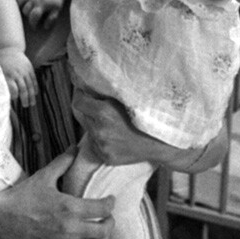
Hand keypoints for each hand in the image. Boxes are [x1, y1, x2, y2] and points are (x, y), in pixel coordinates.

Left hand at [0, 47, 37, 108]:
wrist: (9, 49)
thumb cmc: (1, 63)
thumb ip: (1, 82)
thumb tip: (2, 95)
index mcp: (8, 74)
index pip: (13, 87)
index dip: (14, 94)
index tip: (14, 99)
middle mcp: (17, 73)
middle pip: (23, 88)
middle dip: (25, 98)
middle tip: (25, 105)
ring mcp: (25, 70)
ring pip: (30, 85)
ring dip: (31, 95)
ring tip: (32, 104)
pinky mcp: (29, 68)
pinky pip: (33, 79)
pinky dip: (35, 87)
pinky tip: (35, 94)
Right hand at [0, 151, 113, 238]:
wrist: (2, 216)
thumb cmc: (23, 195)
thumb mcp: (44, 176)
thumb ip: (63, 162)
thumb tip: (76, 147)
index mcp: (70, 207)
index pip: (102, 208)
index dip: (111, 204)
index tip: (111, 200)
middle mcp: (70, 227)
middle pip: (102, 230)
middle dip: (110, 223)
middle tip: (109, 217)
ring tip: (102, 233)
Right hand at [15, 0, 65, 31]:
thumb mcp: (57, 9)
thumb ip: (51, 19)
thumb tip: (45, 27)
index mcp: (42, 4)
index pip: (34, 16)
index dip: (33, 23)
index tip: (34, 27)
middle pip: (25, 10)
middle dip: (27, 16)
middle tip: (30, 17)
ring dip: (18, 4)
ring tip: (20, 8)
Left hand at [72, 87, 210, 169]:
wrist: (161, 144)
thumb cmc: (148, 118)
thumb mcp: (129, 99)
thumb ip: (109, 92)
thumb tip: (91, 82)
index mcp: (104, 113)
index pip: (78, 101)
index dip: (81, 95)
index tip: (85, 93)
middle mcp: (100, 130)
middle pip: (82, 115)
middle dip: (89, 109)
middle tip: (101, 106)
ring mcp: (102, 146)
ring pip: (89, 130)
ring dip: (95, 124)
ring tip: (111, 122)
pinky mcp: (105, 156)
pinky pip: (95, 144)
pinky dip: (101, 138)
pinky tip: (115, 135)